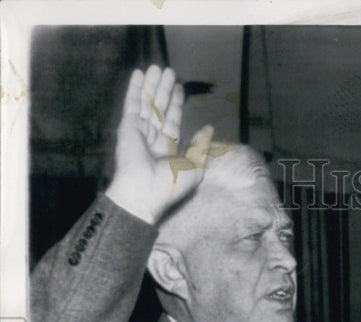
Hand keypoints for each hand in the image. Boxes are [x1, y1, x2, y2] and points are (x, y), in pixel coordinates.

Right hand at [105, 66, 214, 223]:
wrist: (144, 192)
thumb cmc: (171, 185)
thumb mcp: (195, 167)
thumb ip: (201, 146)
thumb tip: (209, 129)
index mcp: (168, 149)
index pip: (173, 121)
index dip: (176, 104)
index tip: (180, 89)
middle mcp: (153, 139)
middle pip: (160, 108)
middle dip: (165, 90)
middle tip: (170, 71)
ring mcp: (139, 131)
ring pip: (148, 103)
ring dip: (153, 85)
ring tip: (158, 67)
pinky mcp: (128, 126)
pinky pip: (133, 103)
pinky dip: (135, 88)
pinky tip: (139, 74)